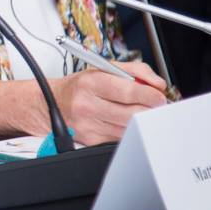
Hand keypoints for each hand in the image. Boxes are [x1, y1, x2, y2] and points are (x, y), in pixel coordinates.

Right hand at [50, 62, 166, 144]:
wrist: (50, 103)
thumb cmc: (80, 86)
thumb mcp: (102, 68)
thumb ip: (134, 70)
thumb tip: (157, 84)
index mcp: (90, 82)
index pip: (127, 91)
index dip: (149, 95)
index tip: (159, 96)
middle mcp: (87, 104)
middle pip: (132, 113)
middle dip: (150, 110)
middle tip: (156, 105)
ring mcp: (88, 125)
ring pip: (129, 127)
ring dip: (140, 120)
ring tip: (140, 110)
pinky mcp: (91, 141)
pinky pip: (121, 138)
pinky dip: (128, 130)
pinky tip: (125, 120)